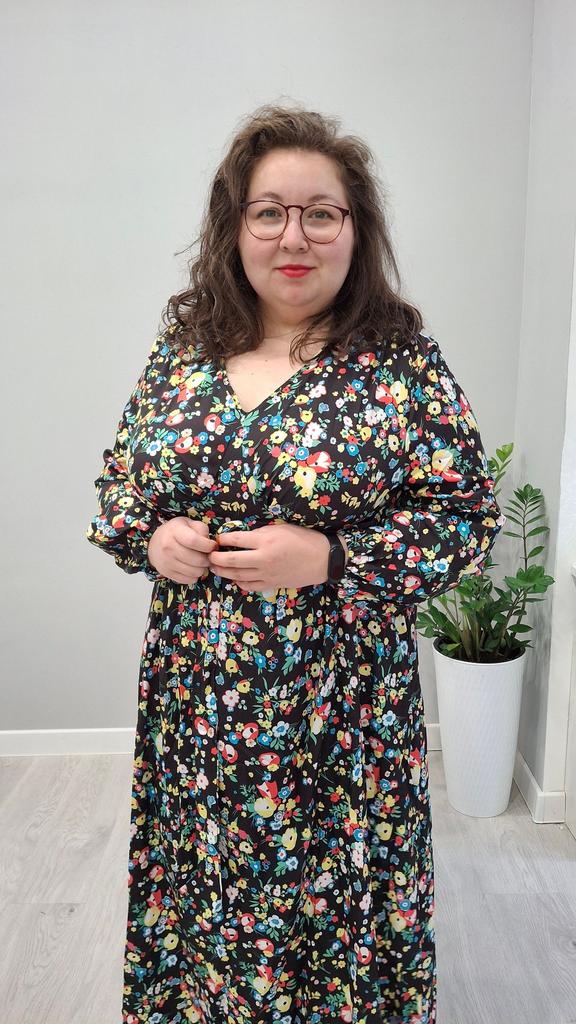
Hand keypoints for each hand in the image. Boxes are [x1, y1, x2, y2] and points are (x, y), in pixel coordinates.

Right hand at [147, 518, 217, 584]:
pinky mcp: (167, 573)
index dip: (208, 546)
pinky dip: (194, 576)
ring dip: (202, 568)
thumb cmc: (176, 532)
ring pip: (195, 572)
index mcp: (175, 531)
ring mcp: (166, 562)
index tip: (212, 546)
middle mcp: (168, 547)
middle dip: (208, 559)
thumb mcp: (188, 523)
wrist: (154, 543)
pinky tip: (192, 568)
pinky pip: (189, 580)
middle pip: (197, 559)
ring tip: (200, 562)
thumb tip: (210, 545)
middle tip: (208, 556)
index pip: (194, 541)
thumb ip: (202, 529)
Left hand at [208, 522, 332, 591]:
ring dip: (223, 572)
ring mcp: (266, 574)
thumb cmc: (302, 539)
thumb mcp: (280, 528)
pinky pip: (249, 586)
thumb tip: (240, 536)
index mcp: (265, 541)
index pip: (235, 540)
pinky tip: (235, 578)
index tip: (217, 539)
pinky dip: (239, 583)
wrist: (321, 559)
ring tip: (215, 568)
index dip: (222, 540)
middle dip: (216, 559)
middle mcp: (263, 559)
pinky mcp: (271, 584)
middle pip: (230, 561)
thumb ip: (260, 532)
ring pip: (237, 576)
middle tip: (209, 556)